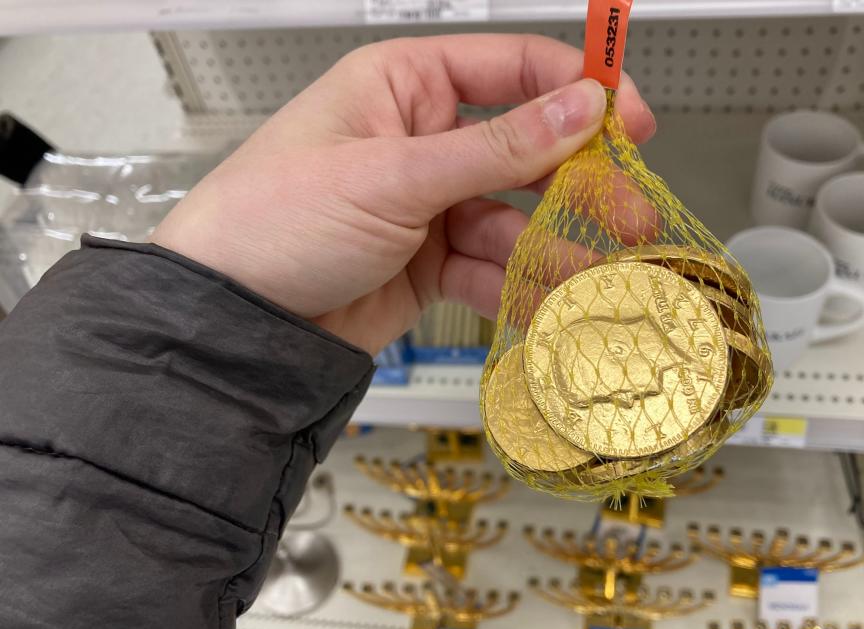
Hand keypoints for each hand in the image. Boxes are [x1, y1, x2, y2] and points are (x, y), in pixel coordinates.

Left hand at [153, 34, 654, 354]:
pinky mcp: (428, 264)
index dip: (576, 89)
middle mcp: (423, 140)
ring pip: (513, 219)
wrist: (233, 323)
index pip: (510, 68)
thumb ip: (495, 149)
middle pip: (524, 150)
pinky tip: (547, 303)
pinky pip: (490, 269)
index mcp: (405, 86)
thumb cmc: (277, 220)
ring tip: (593, 275)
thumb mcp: (392, 176)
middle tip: (630, 212)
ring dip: (553, 249)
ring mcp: (428, 206)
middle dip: (578, 183)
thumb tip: (580, 109)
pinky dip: (518, 287)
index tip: (629, 121)